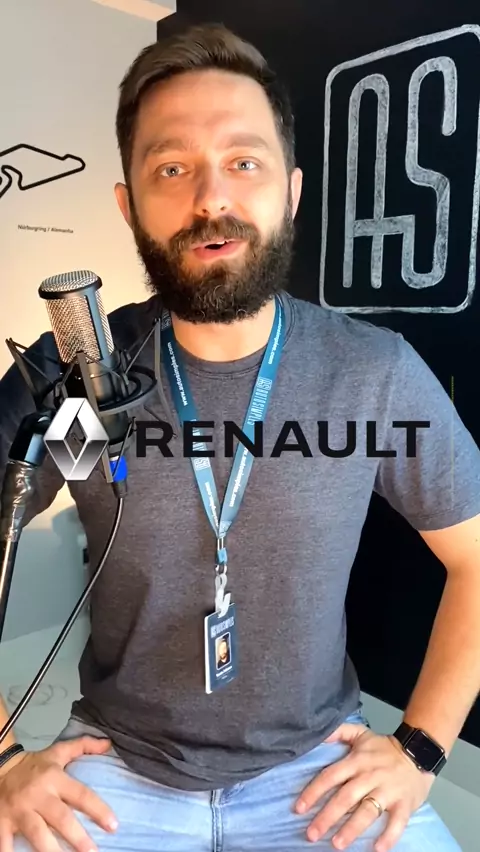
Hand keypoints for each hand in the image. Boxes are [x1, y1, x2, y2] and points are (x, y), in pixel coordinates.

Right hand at [0, 736, 117, 851]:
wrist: (0, 766)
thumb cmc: (35, 765)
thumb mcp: (59, 751)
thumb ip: (84, 746)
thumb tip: (108, 743)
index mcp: (55, 779)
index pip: (81, 795)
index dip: (98, 809)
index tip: (113, 825)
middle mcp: (39, 795)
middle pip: (60, 818)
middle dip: (77, 836)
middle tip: (93, 851)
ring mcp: (20, 810)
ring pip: (37, 833)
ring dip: (50, 850)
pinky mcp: (2, 821)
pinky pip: (5, 840)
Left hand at [295, 721, 434, 851]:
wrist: (419, 751)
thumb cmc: (385, 747)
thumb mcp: (360, 733)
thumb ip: (338, 732)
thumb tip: (317, 735)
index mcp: (357, 761)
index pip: (331, 776)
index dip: (314, 792)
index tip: (299, 808)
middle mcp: (370, 776)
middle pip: (345, 797)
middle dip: (327, 816)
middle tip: (312, 833)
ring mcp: (388, 791)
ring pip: (367, 811)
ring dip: (352, 828)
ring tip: (337, 843)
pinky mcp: (405, 803)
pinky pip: (397, 822)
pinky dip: (388, 836)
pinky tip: (377, 848)